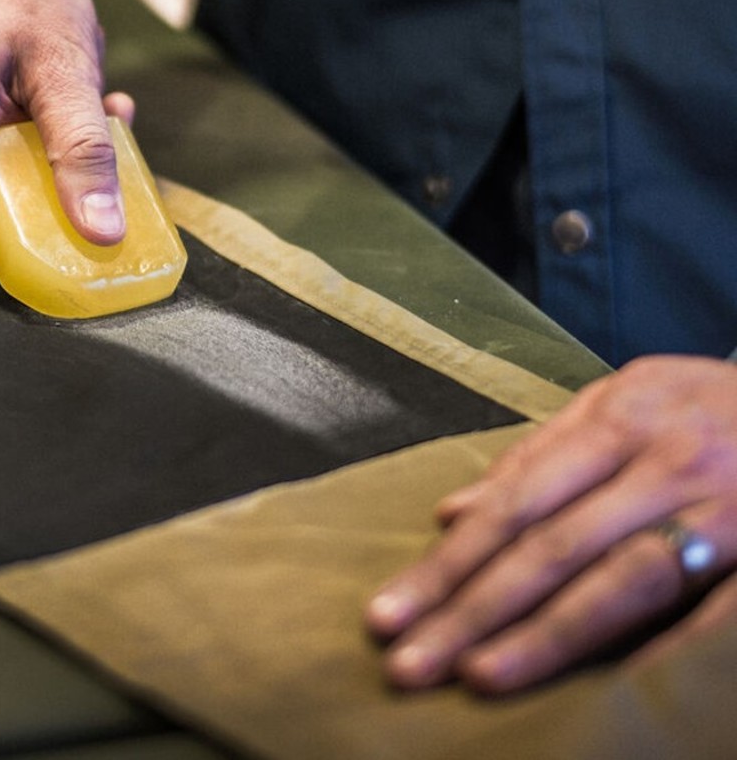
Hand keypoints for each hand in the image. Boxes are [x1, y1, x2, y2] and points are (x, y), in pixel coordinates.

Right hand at [0, 0, 134, 270]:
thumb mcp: (65, 70)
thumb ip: (83, 153)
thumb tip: (103, 233)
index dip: (32, 248)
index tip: (88, 223)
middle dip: (54, 195)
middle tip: (101, 142)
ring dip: (53, 161)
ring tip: (89, 106)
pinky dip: (38, 141)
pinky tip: (67, 99)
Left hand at [365, 355, 736, 693]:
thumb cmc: (703, 408)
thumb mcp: (622, 403)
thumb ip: (539, 454)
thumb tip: (451, 512)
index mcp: (617, 419)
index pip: (514, 502)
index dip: (448, 562)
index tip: (389, 613)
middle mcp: (663, 460)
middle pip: (550, 545)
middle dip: (470, 608)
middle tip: (407, 663)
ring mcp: (722, 507)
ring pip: (619, 579)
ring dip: (544, 634)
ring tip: (477, 676)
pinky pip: (716, 611)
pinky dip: (664, 649)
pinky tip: (604, 689)